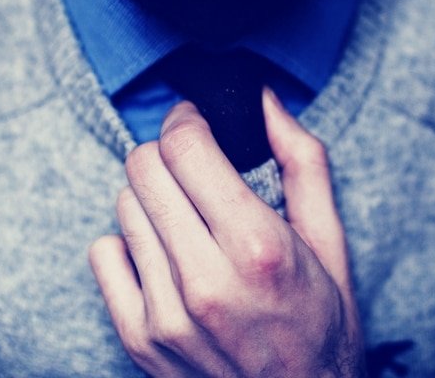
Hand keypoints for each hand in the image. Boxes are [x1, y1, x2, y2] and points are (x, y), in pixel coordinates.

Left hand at [89, 88, 362, 376]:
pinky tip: (166, 258)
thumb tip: (263, 97)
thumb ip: (302, 160)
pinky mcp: (138, 338)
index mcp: (259, 247)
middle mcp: (205, 281)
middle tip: (193, 170)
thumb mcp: (330, 241)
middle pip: (144, 168)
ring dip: (154, 200)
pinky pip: (103, 252)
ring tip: (189, 222)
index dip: (188, 120)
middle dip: (168, 154)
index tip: (198, 124)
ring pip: (124, 206)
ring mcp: (165, 314)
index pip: (184, 146)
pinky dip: (130, 244)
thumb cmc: (321, 326)